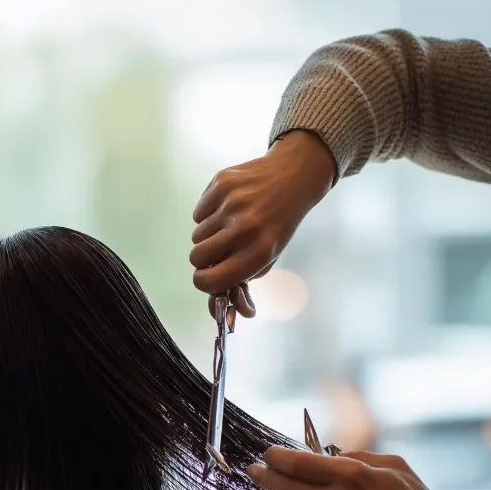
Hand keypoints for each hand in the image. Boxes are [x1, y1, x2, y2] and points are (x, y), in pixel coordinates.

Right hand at [189, 130, 336, 315]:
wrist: (293, 176)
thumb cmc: (278, 224)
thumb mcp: (269, 256)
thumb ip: (243, 282)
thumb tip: (226, 313)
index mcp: (259, 252)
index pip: (211, 280)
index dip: (204, 281)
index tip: (207, 276)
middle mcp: (244, 228)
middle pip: (197, 257)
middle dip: (203, 257)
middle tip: (219, 249)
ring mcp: (231, 203)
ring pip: (197, 234)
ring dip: (208, 234)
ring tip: (229, 224)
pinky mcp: (222, 183)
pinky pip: (198, 211)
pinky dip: (208, 213)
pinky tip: (227, 206)